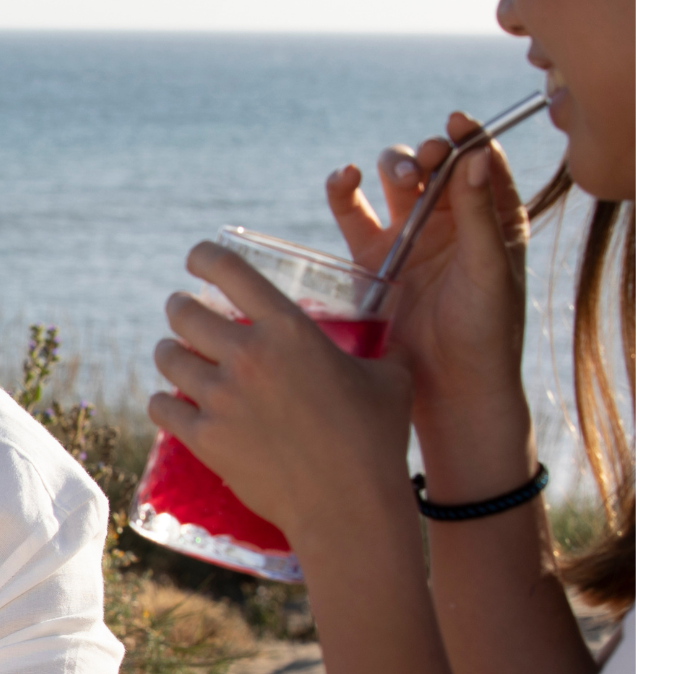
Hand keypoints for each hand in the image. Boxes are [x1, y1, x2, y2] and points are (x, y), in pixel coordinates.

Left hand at [150, 241, 414, 545]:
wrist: (349, 505)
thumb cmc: (376, 440)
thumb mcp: (389, 377)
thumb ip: (378, 350)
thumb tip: (390, 341)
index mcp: (289, 329)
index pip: (230, 271)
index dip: (204, 257)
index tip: (195, 259)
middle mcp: (247, 356)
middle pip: (185, 314)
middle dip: (180, 308)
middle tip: (183, 312)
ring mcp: (220, 398)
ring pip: (169, 359)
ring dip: (169, 352)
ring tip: (174, 353)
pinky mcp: (204, 438)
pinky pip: (161, 408)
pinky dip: (162, 402)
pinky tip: (167, 401)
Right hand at [326, 113, 533, 484]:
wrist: (448, 387)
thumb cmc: (484, 332)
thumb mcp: (489, 269)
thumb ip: (479, 214)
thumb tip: (475, 155)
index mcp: (490, 219)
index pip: (479, 162)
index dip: (467, 138)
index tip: (455, 125)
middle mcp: (449, 223)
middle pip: (432, 167)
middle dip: (424, 157)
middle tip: (422, 167)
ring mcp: (408, 240)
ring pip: (391, 185)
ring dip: (387, 170)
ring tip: (390, 179)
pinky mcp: (371, 261)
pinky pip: (352, 216)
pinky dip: (343, 193)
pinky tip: (343, 181)